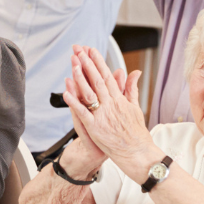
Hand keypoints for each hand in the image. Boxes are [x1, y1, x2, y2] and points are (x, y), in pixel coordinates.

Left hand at [65, 46, 156, 173]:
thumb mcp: (135, 107)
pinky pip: (83, 113)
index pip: (107, 76)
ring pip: (89, 93)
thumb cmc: (136, 133)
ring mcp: (102, 116)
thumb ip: (131, 89)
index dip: (99, 62)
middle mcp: (111, 105)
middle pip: (97, 80)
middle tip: (78, 50)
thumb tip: (134, 72)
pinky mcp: (95, 128)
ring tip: (73, 64)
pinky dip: (75, 102)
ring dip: (80, 78)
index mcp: (120, 100)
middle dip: (87, 64)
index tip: (91, 50)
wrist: (137, 153)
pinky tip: (67, 92)